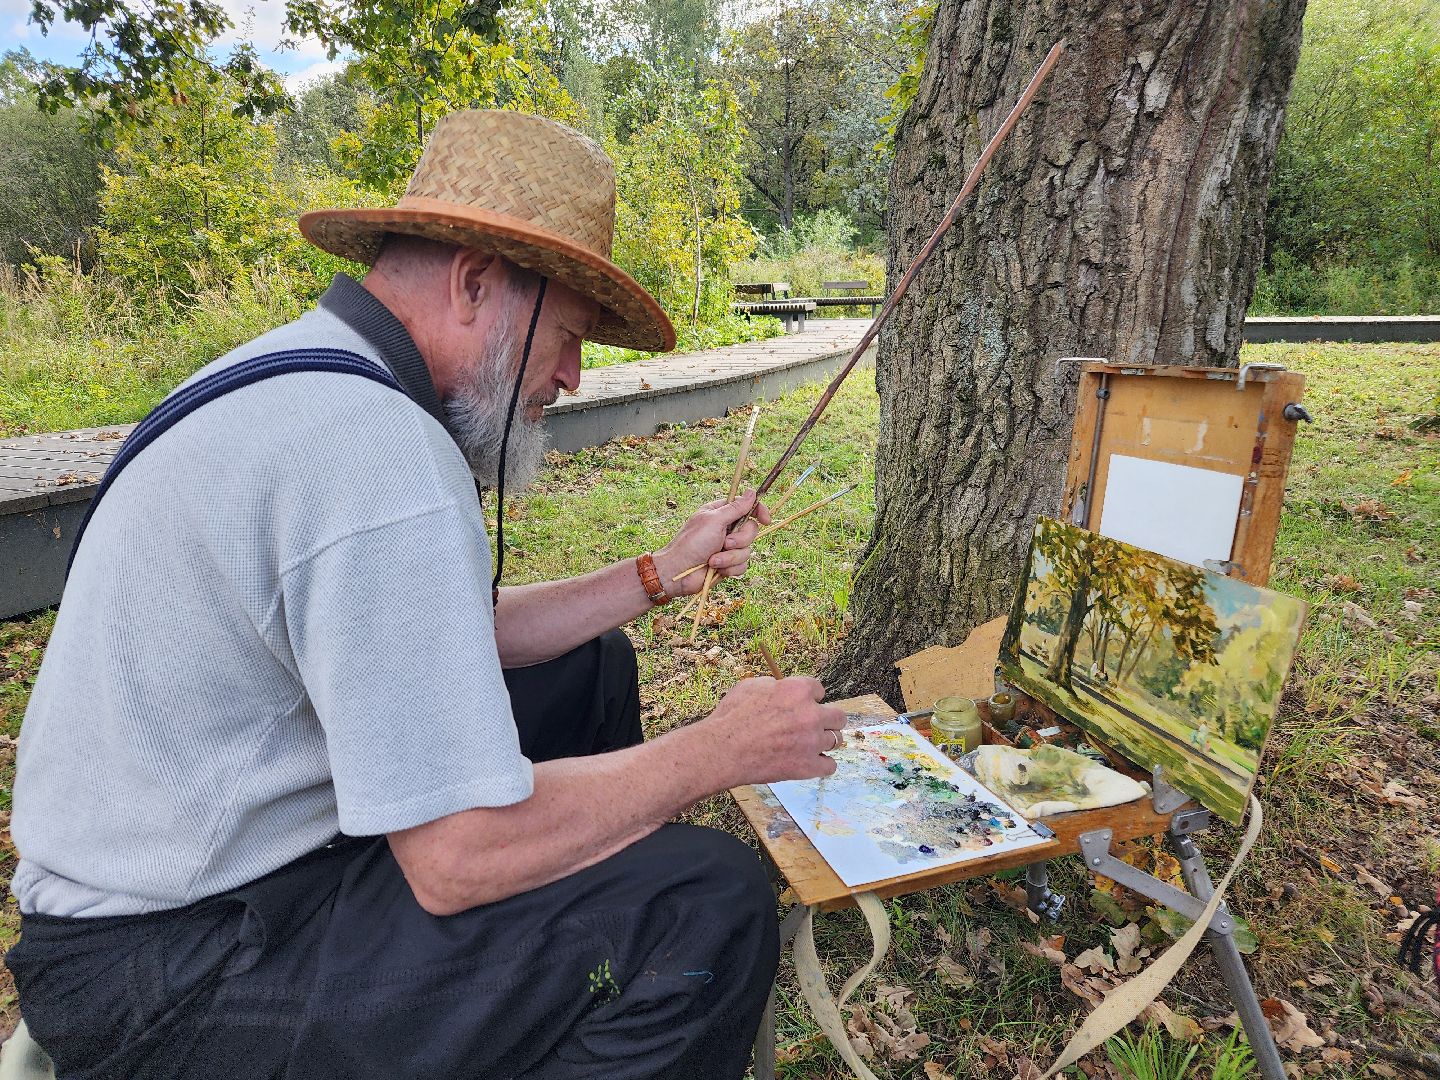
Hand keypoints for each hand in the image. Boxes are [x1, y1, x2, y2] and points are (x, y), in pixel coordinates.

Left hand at [653, 489, 772, 596]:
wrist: (678, 573)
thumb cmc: (691, 543)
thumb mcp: (714, 521)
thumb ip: (735, 508)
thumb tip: (752, 492)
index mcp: (721, 514)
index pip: (747, 507)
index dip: (759, 511)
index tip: (765, 519)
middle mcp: (726, 529)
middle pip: (751, 530)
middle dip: (740, 539)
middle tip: (725, 543)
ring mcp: (728, 548)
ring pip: (748, 550)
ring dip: (730, 557)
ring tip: (713, 560)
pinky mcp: (728, 565)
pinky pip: (742, 566)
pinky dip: (730, 568)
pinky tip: (716, 569)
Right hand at [693, 676, 846, 786]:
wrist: (722, 750)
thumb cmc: (731, 717)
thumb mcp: (751, 686)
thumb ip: (775, 685)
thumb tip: (782, 687)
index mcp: (798, 690)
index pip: (820, 690)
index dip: (810, 698)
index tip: (802, 705)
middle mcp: (811, 715)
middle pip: (838, 716)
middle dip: (826, 719)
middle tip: (812, 725)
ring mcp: (812, 742)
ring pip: (836, 740)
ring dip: (822, 741)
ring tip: (806, 744)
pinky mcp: (808, 767)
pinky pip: (831, 766)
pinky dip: (822, 764)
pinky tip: (810, 762)